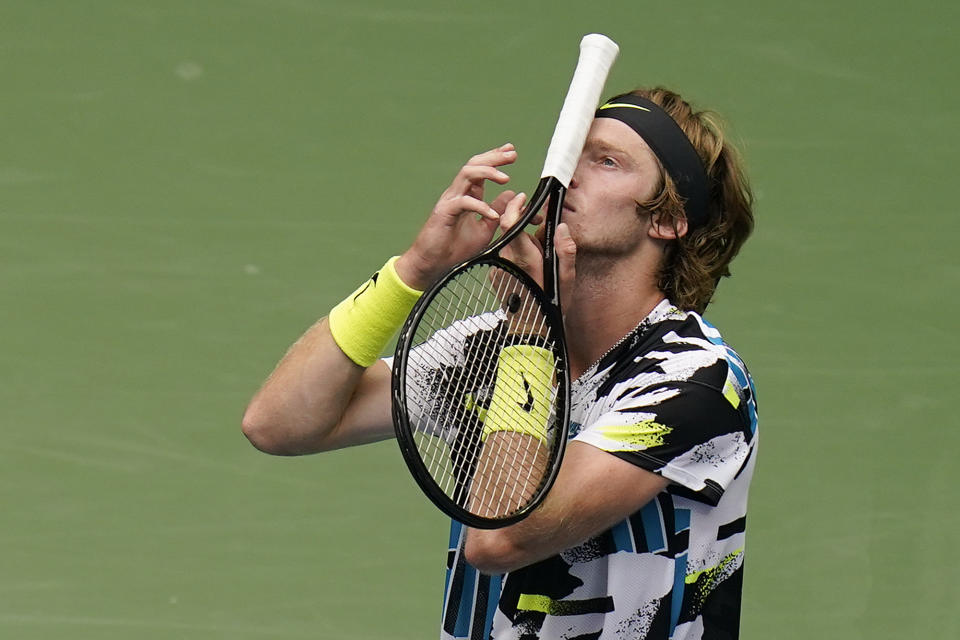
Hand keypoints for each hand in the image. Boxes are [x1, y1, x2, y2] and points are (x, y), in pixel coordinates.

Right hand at [395, 144, 516, 290]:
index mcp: (467, 196)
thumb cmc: (455, 249)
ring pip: (466, 175)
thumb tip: (511, 194)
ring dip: (487, 172)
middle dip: (494, 157)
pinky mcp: (444, 213)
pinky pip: (463, 203)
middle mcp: (457, 194)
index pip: (481, 170)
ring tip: (505, 177)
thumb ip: (497, 211)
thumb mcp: (485, 229)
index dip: (496, 159)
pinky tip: (493, 214)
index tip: (511, 151)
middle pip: (474, 165)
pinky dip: (480, 206)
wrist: (433, 265)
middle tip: (511, 154)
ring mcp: (449, 201)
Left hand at [495, 193, 577, 326]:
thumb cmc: (549, 306)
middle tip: (540, 229)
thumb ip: (566, 251)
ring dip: (521, 241)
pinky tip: (527, 268)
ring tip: (537, 256)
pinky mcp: (493, 274)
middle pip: (510, 230)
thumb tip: (561, 227)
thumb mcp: (566, 280)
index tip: (522, 198)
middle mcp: (507, 262)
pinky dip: (515, 255)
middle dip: (523, 224)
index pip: (510, 224)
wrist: (528, 330)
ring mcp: (498, 268)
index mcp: (525, 260)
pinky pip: (505, 256)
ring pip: (508, 243)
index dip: (514, 208)